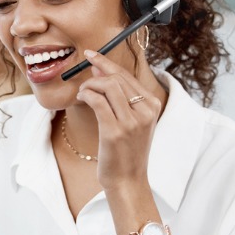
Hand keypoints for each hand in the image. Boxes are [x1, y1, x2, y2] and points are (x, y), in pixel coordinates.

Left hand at [75, 50, 161, 189]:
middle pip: (116, 78)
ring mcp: (132, 121)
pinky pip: (97, 101)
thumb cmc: (126, 150)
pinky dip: (86, 94)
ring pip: (107, 86)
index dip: (106, 62)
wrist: (128, 180)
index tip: (91, 54)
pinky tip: (82, 98)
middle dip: (95, 75)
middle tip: (84, 84)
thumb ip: (119, 95)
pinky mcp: (115, 131)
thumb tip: (99, 69)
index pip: (127, 75)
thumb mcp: (131, 120)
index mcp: (153, 105)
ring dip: (89, 85)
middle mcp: (146, 111)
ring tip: (83, 94)